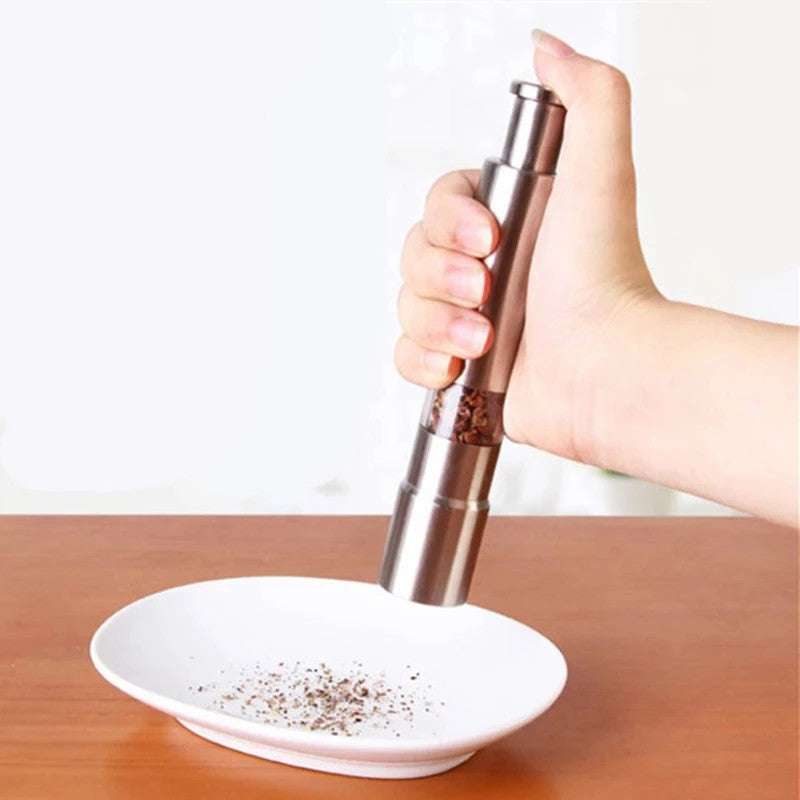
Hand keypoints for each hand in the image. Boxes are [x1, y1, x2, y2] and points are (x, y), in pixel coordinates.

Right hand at [395, 31, 658, 461]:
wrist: (607, 371)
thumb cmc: (604, 280)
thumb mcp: (602, 174)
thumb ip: (588, 96)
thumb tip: (546, 47)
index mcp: (507, 223)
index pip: (439, 205)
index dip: (450, 221)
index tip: (489, 238)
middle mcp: (485, 268)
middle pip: (413, 255)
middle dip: (441, 276)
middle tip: (486, 291)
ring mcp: (468, 318)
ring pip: (406, 306)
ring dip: (438, 323)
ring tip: (484, 340)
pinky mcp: (459, 367)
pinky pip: (406, 354)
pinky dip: (422, 361)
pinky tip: (458, 366)